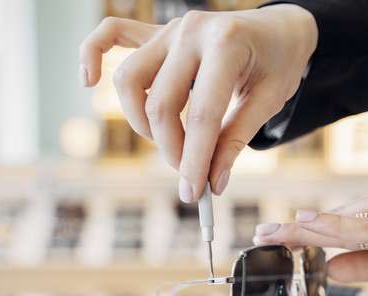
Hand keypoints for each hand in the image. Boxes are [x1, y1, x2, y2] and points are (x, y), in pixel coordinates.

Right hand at [79, 6, 317, 201]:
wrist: (280, 28)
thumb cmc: (279, 62)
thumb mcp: (268, 102)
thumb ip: (236, 140)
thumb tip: (213, 182)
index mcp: (227, 45)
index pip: (202, 115)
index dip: (195, 161)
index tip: (194, 194)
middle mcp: (191, 32)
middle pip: (160, 102)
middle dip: (172, 148)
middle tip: (189, 173)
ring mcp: (170, 28)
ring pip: (130, 79)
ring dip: (141, 121)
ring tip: (169, 141)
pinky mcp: (157, 31)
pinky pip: (112, 33)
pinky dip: (93, 54)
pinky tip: (88, 80)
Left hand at [254, 177, 367, 295]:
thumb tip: (329, 267)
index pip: (350, 213)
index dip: (315, 226)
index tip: (283, 231)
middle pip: (344, 214)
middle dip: (302, 228)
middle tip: (264, 232)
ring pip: (351, 222)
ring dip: (308, 232)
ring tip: (273, 236)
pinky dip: (338, 231)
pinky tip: (310, 229)